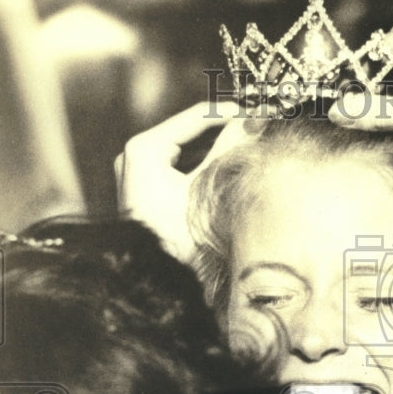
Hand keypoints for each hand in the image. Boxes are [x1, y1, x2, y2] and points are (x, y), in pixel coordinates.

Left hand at [115, 101, 247, 262]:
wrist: (155, 281)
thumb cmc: (178, 238)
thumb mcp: (208, 188)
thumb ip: (229, 150)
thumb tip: (254, 122)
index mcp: (143, 149)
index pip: (195, 118)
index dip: (230, 114)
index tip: (259, 112)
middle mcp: (133, 156)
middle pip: (188, 134)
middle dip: (224, 133)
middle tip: (258, 128)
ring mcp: (135, 174)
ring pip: (183, 152)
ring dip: (214, 150)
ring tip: (248, 146)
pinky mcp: (143, 192)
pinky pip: (175, 170)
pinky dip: (200, 168)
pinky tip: (227, 167)